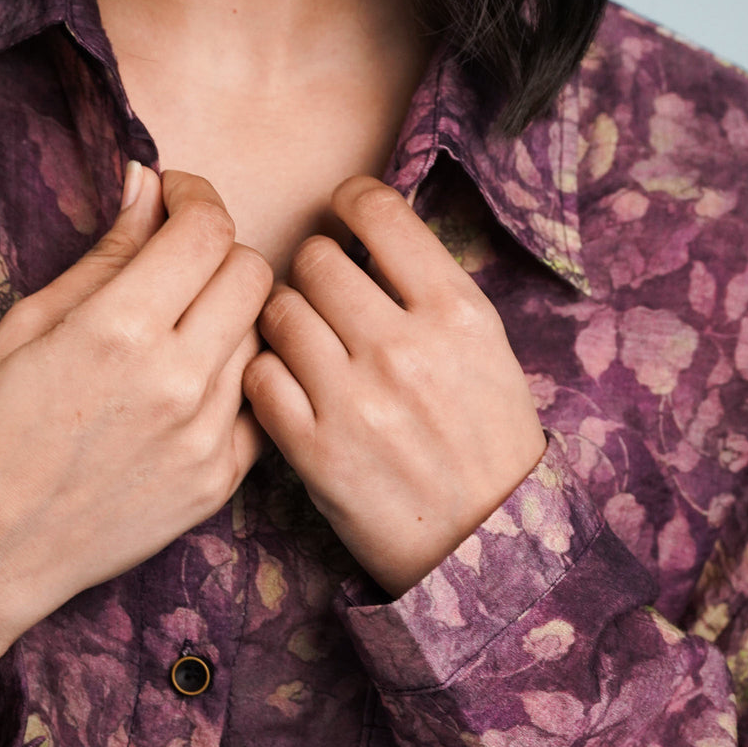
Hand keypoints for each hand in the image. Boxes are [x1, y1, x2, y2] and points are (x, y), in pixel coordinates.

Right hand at [0, 166, 270, 668]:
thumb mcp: (25, 328)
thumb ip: (102, 256)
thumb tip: (145, 184)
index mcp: (120, 332)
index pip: (208, 230)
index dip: (194, 198)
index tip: (173, 201)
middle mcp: (177, 383)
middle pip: (253, 275)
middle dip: (219, 251)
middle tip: (177, 263)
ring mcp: (207, 439)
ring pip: (262, 338)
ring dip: (229, 318)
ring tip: (177, 331)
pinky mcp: (219, 483)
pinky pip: (260, 404)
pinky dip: (235, 382)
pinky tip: (189, 387)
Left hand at [242, 176, 546, 598]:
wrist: (485, 544)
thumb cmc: (488, 442)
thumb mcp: (487, 351)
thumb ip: (430, 291)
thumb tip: (369, 235)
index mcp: (456, 313)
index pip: (379, 212)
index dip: (350, 202)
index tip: (343, 213)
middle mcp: (403, 348)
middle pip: (316, 260)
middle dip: (313, 270)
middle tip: (323, 297)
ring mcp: (355, 400)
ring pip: (279, 313)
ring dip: (284, 321)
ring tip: (304, 344)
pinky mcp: (314, 450)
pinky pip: (259, 377)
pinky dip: (266, 375)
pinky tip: (288, 387)